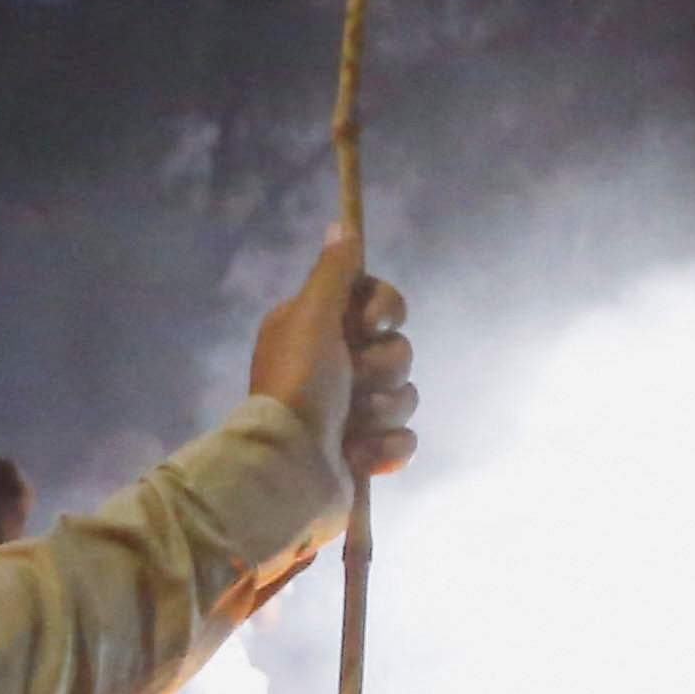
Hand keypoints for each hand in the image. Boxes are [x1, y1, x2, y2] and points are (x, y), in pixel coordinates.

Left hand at [242, 233, 419, 480]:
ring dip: (380, 412)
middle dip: (380, 369)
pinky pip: (406, 439)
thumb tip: (342, 225)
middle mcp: (338, 366)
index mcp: (321, 331)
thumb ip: (333, 272)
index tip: (369, 325)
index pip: (383, 303)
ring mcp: (355, 411)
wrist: (288, 468)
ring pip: (406, 396)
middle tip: (350, 383)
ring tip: (348, 428)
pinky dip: (385, 450)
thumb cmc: (298, 386)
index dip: (385, 311)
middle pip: (400, 350)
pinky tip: (357, 456)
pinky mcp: (368, 452)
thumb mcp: (311, 316)